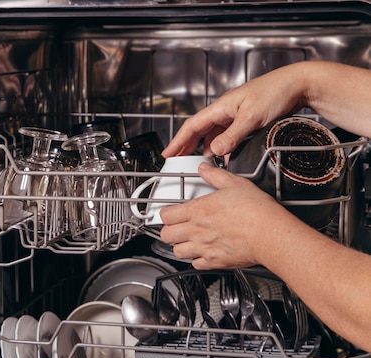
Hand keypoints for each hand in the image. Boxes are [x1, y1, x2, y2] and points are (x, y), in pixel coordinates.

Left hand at [158, 163, 299, 268]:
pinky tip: (202, 252)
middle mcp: (196, 231)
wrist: (270, 234)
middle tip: (175, 227)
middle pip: (166, 235)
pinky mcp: (215, 262)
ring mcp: (204, 248)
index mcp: (197, 211)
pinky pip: (195, 264)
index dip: (165, 213)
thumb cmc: (256, 210)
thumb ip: (215, 176)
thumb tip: (204, 169)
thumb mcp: (234, 184)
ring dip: (179, 246)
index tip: (170, 212)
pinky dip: (196, 260)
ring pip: (176, 252)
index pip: (166, 215)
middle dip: (168, 230)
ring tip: (187, 240)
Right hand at [162, 64, 306, 157]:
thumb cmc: (277, 92)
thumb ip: (232, 136)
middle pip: (199, 131)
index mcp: (221, 107)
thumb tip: (214, 151)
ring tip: (200, 163)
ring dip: (205, 149)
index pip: (192, 126)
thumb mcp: (252, 118)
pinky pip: (227, 136)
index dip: (178, 141)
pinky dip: (223, 148)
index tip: (168, 153)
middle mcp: (225, 110)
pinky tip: (225, 158)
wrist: (299, 84)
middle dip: (186, 146)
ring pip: (213, 135)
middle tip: (177, 160)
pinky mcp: (247, 120)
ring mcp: (235, 115)